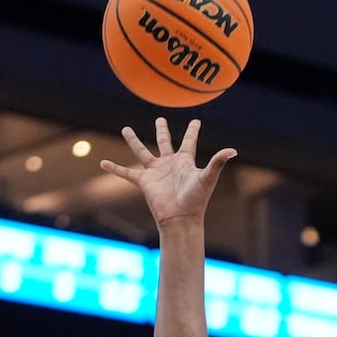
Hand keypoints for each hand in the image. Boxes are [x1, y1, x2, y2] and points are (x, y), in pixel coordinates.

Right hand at [100, 117, 236, 226]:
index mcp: (185, 161)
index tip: (196, 121)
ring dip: (134, 141)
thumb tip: (232, 150)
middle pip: (165, 142)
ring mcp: (156, 172)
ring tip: (125, 129)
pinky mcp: (144, 182)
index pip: (189, 142)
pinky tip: (103, 163)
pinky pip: (126, 173)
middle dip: (162, 130)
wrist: (180, 217)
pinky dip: (115, 168)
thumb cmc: (196, 199)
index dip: (193, 131)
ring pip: (142, 152)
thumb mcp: (207, 178)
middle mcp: (170, 164)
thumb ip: (217, 163)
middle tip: (160, 119)